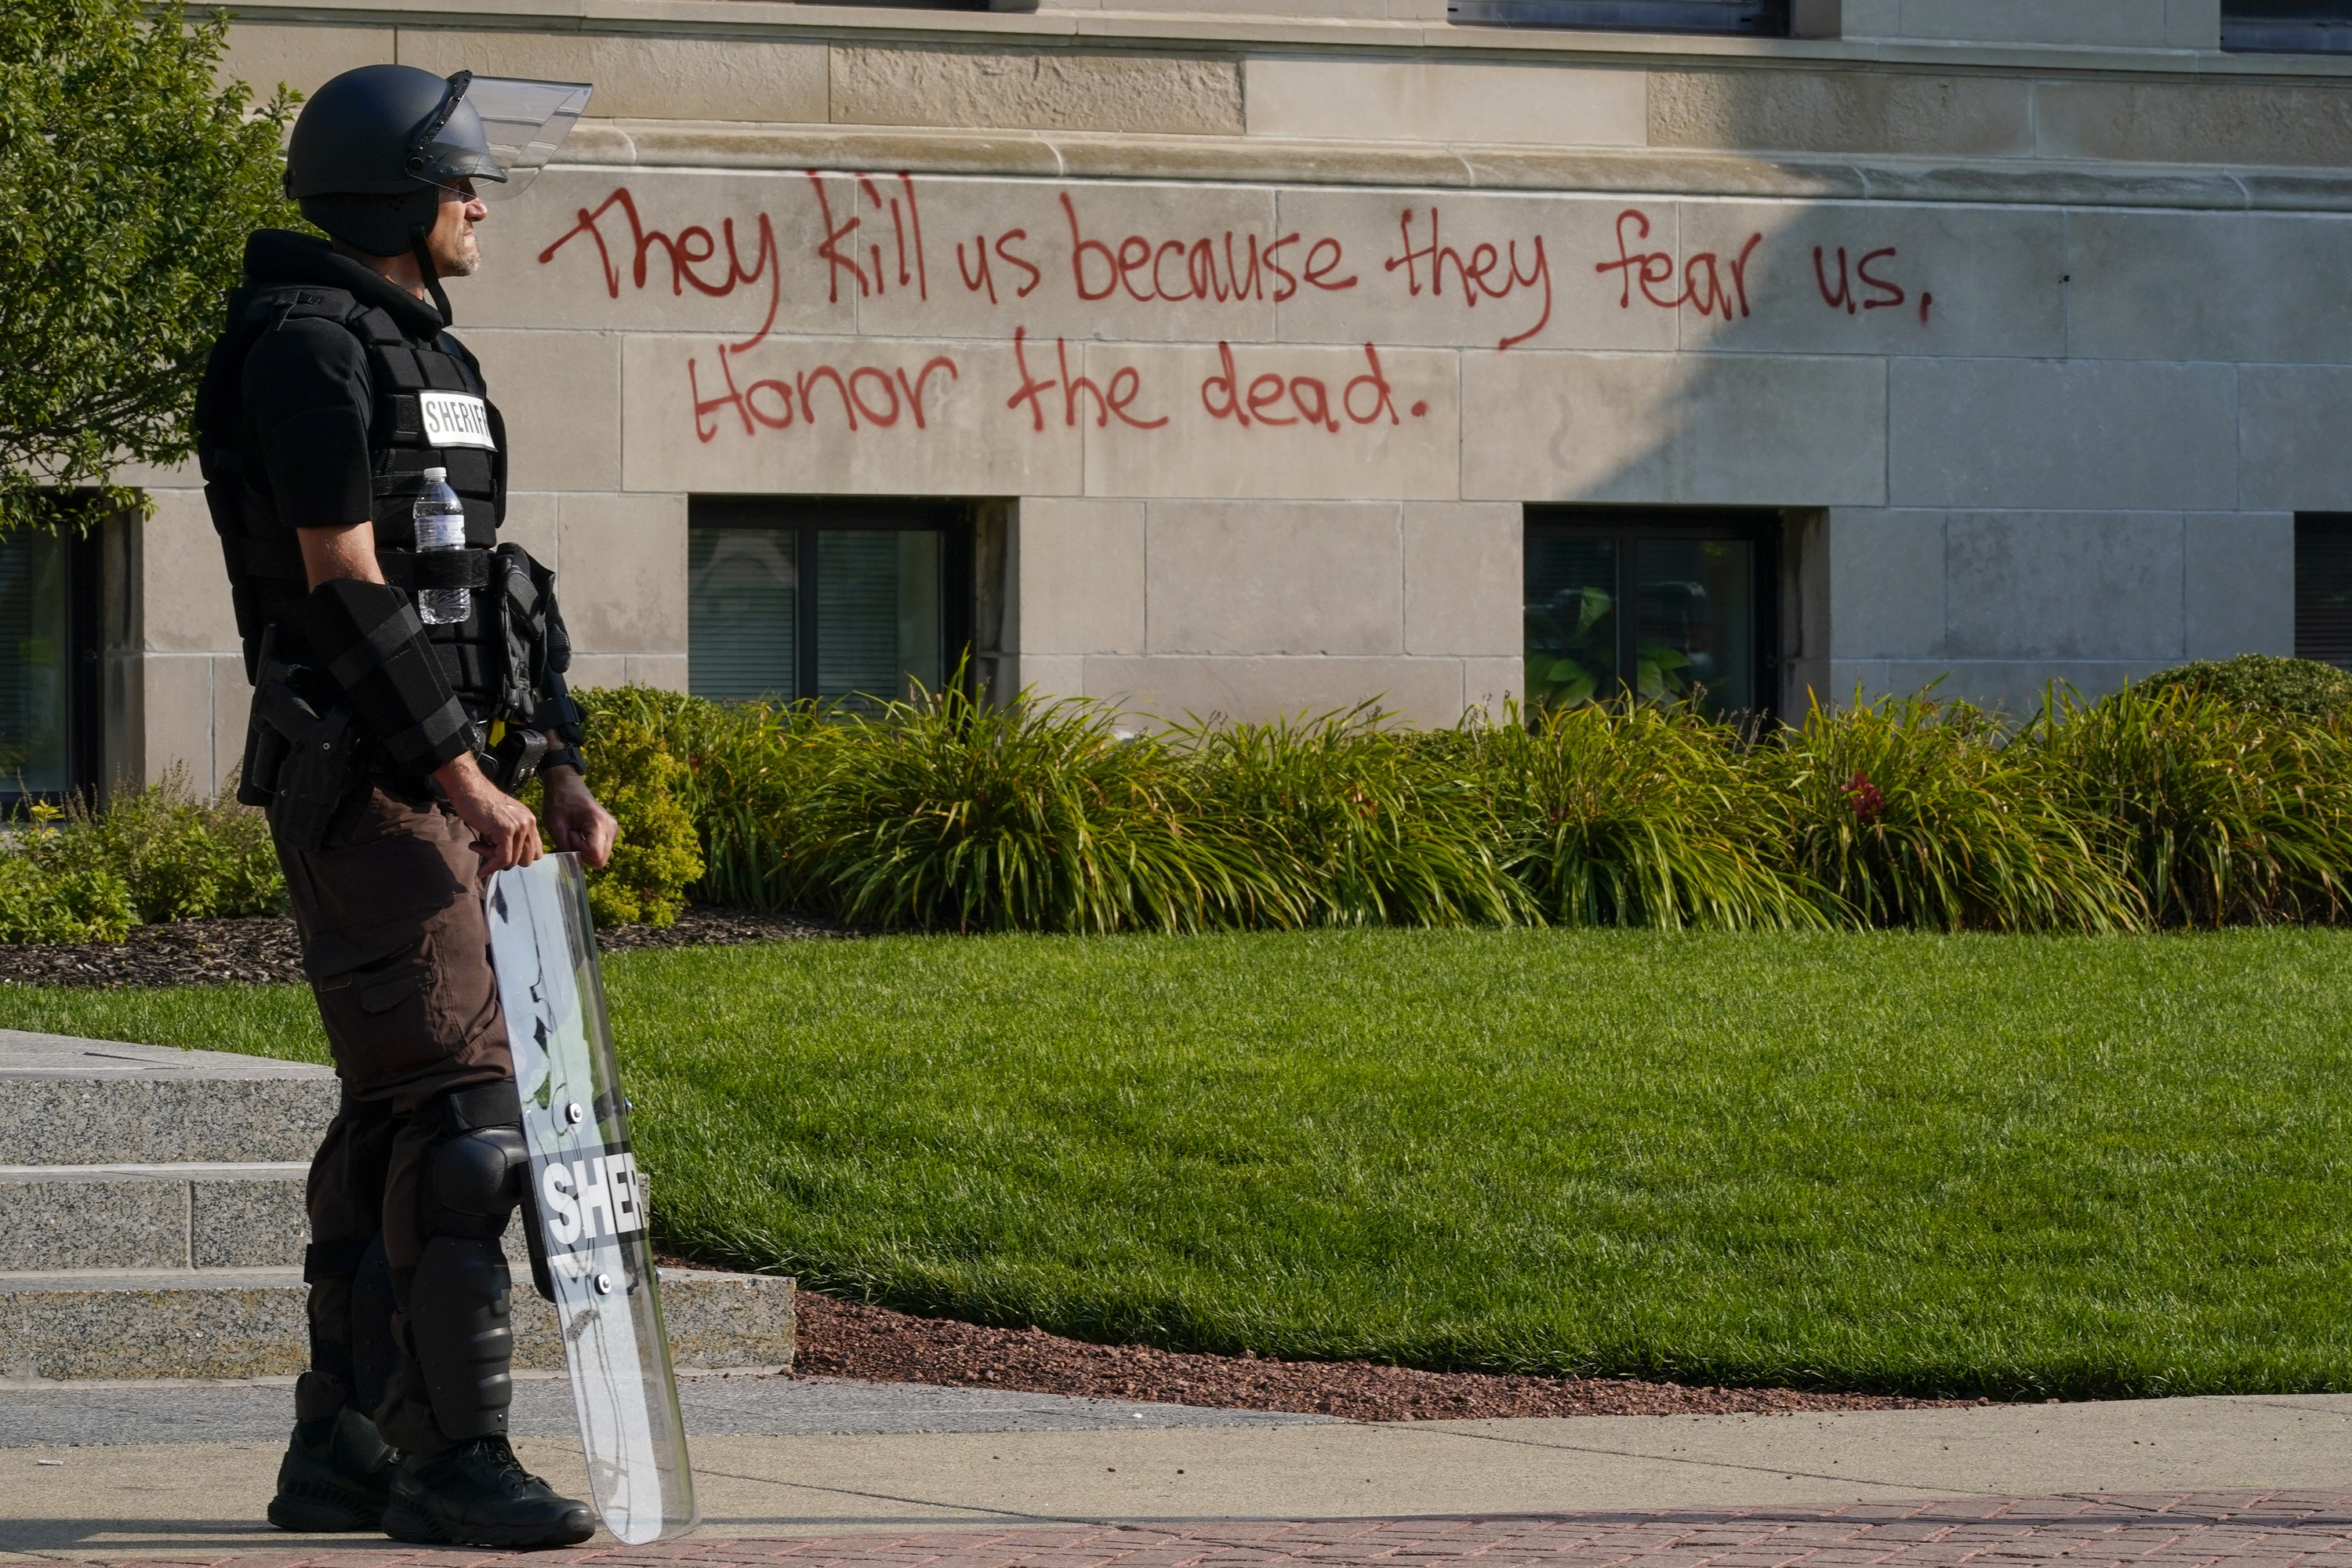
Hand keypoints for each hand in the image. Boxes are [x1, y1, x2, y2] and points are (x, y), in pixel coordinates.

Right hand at [433, 752, 541, 874]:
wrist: (469, 788)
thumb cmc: (480, 804)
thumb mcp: (503, 819)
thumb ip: (512, 835)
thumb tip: (510, 861)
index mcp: (529, 820)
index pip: (536, 852)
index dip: (519, 858)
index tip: (502, 856)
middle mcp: (528, 823)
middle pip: (526, 859)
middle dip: (506, 861)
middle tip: (488, 850)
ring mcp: (519, 826)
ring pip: (513, 861)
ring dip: (493, 859)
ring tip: (478, 846)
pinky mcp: (506, 830)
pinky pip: (503, 858)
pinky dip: (491, 867)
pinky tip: (481, 869)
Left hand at [541, 766, 618, 869]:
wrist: (567, 785)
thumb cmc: (559, 801)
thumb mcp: (555, 825)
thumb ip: (565, 847)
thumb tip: (573, 865)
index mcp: (599, 824)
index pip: (595, 855)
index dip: (579, 851)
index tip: (569, 834)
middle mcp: (611, 828)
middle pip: (600, 860)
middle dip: (582, 854)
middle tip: (570, 836)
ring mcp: (613, 830)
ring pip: (600, 857)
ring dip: (585, 852)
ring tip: (573, 833)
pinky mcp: (611, 831)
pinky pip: (601, 850)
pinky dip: (589, 848)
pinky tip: (579, 833)